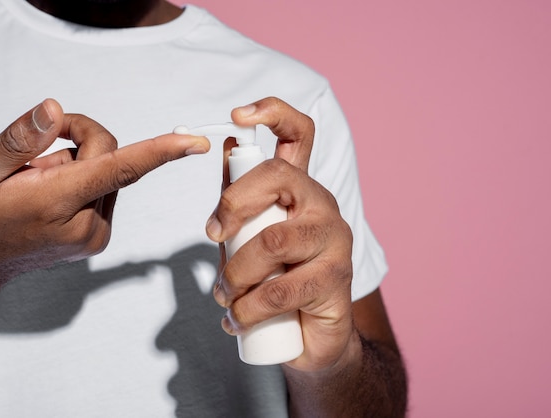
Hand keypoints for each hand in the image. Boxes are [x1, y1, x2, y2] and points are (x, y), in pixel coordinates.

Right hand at [0, 98, 209, 292]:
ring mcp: (95, 235)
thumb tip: (57, 111)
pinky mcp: (99, 237)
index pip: (118, 169)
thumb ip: (20, 139)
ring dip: (81, 163)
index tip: (195, 142)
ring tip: (41, 180)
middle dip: (82, 139)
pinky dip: (85, 181)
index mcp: (56, 204)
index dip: (161, 151)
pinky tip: (54, 195)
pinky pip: (106, 189)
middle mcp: (86, 225)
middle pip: (112, 157)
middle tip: (41, 145)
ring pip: (110, 172)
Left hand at [205, 97, 355, 371]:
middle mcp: (322, 205)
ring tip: (225, 296)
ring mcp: (335, 240)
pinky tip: (239, 318)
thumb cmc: (275, 279)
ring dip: (234, 274)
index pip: (299, 134)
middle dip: (232, 204)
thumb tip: (225, 145)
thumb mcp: (250, 236)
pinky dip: (247, 308)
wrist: (310, 336)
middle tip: (213, 236)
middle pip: (278, 178)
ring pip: (272, 242)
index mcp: (300, 189)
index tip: (236, 115)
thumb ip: (241, 200)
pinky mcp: (337, 279)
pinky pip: (280, 289)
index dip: (273, 113)